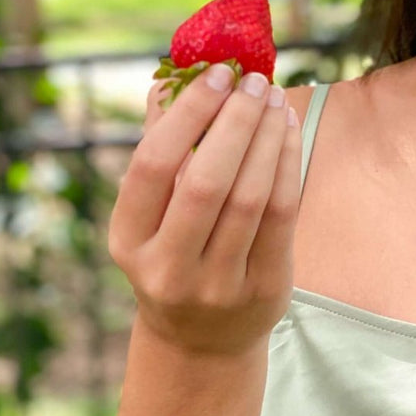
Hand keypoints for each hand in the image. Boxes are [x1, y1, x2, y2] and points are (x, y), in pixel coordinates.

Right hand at [107, 66, 301, 356]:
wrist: (200, 340)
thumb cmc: (173, 252)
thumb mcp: (151, 213)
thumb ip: (160, 147)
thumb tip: (171, 77)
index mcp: (128, 241)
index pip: (153, 166)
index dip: (187, 115)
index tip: (215, 75)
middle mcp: (167, 268)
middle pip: (206, 182)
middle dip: (235, 122)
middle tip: (253, 81)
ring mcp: (217, 285)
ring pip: (250, 198)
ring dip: (266, 138)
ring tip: (274, 98)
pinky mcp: (264, 290)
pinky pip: (281, 215)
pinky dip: (287, 164)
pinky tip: (287, 130)